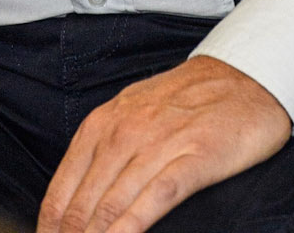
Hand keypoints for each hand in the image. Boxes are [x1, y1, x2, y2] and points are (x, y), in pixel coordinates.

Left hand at [37, 55, 290, 232]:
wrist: (244, 76)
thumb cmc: (186, 101)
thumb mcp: (132, 114)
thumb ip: (102, 152)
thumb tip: (74, 203)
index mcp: (103, 124)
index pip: (61, 190)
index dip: (49, 228)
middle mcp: (125, 132)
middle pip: (83, 204)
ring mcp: (160, 143)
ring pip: (113, 204)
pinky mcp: (195, 157)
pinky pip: (156, 197)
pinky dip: (132, 226)